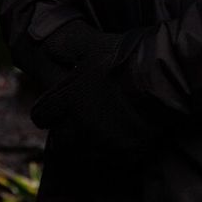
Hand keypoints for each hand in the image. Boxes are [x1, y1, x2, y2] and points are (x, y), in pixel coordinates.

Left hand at [29, 24, 159, 162]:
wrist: (160, 79)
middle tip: (72, 124)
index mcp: (67, 99)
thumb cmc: (125, 58)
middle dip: (63, 132)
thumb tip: (45, 41)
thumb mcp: (90, 44)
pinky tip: (119, 138)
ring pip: (84, 153)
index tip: (51, 110)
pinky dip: (112, 151)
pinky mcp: (125, 153)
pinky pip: (111, 159)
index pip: (41, 114)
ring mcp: (102, 142)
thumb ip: (66, 46)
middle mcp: (80, 125)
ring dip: (86, 144)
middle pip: (59, 140)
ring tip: (96, 133)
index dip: (45, 112)